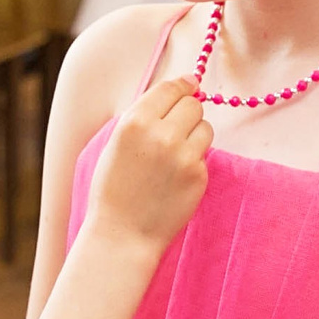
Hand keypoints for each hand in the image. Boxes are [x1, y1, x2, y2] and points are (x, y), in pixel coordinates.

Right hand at [86, 77, 210, 251]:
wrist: (122, 233)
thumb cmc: (114, 188)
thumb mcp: (116, 143)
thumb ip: (144, 116)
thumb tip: (179, 90)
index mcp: (134, 122)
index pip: (170, 88)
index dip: (183, 85)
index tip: (190, 85)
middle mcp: (160, 134)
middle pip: (193, 104)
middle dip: (188, 112)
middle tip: (178, 128)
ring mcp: (183, 155)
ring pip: (205, 126)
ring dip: (195, 134)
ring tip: (175, 154)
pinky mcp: (198, 175)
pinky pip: (205, 154)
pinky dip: (195, 160)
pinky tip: (175, 177)